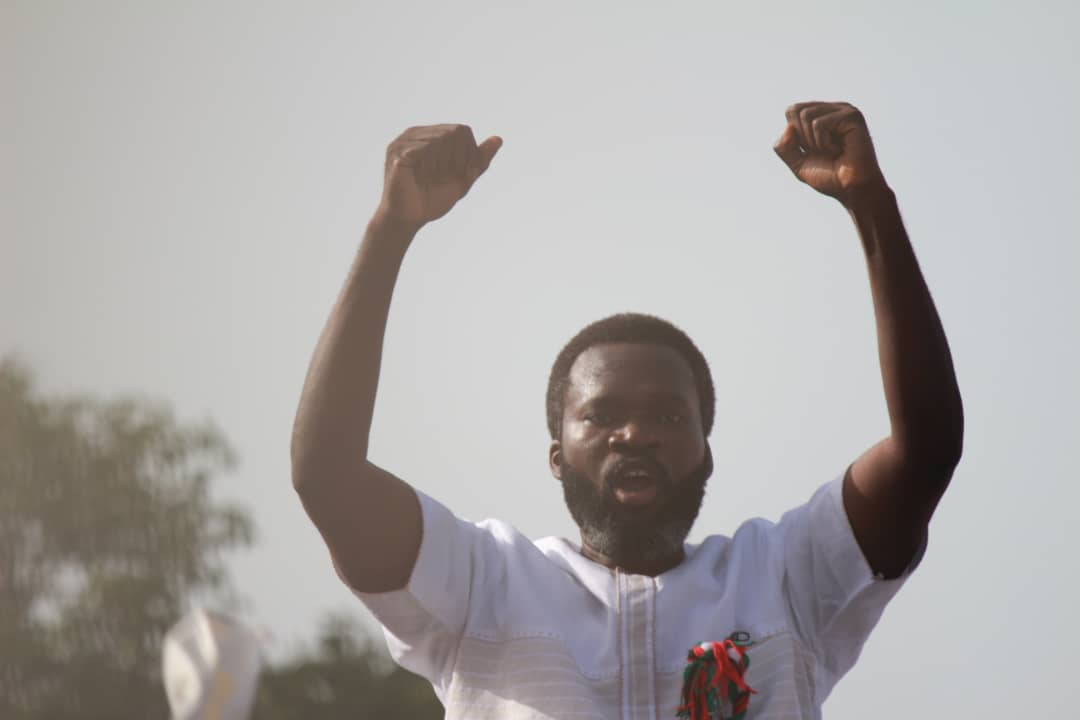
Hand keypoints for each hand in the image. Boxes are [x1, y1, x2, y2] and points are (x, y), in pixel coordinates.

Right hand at [377, 124, 501, 231]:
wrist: (408, 220)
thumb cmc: (432, 199)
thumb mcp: (463, 178)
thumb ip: (479, 159)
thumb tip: (498, 139)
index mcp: (429, 135)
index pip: (462, 130)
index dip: (470, 153)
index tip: (464, 175)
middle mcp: (414, 133)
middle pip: (454, 132)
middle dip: (459, 159)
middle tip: (449, 179)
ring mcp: (404, 141)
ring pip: (441, 139)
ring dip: (444, 165)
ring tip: (432, 179)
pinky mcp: (397, 153)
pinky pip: (426, 150)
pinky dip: (431, 168)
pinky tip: (423, 179)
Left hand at [773, 102, 885, 204]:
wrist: (852, 191)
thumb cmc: (830, 177)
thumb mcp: (797, 163)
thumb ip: (783, 147)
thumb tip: (787, 128)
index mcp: (821, 115)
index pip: (791, 111)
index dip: (794, 136)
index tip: (813, 150)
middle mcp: (832, 109)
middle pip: (795, 110)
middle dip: (803, 138)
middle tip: (824, 151)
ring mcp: (844, 110)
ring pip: (806, 115)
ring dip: (814, 142)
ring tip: (833, 151)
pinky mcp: (852, 116)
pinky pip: (819, 124)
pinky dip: (824, 143)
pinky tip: (840, 150)